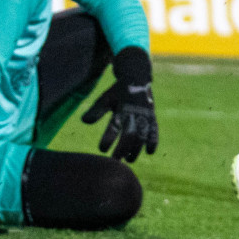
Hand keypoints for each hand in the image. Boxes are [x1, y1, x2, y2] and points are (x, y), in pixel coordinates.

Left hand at [81, 47, 158, 162]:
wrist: (137, 78)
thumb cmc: (118, 91)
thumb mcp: (105, 98)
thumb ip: (96, 110)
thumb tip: (84, 121)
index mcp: (122, 108)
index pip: (114, 126)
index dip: (108, 138)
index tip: (102, 149)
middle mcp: (135, 112)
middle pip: (130, 135)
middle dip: (123, 149)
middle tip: (115, 160)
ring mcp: (145, 115)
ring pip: (142, 136)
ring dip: (136, 149)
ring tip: (129, 159)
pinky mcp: (152, 117)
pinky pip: (154, 130)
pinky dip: (153, 141)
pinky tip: (149, 152)